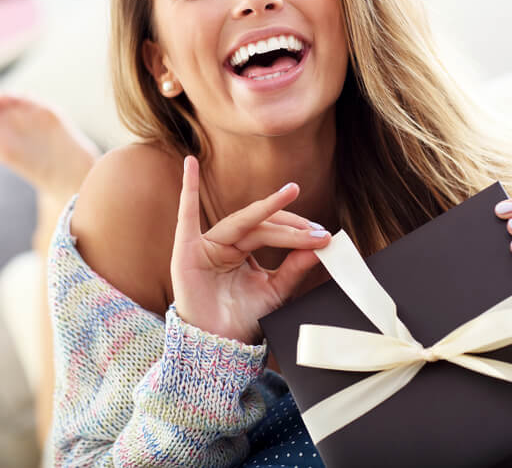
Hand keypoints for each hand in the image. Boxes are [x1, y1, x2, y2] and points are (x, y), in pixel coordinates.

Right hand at [171, 156, 330, 343]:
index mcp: (242, 249)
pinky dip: (188, 187)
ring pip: (242, 222)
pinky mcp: (187, 249)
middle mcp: (225, 242)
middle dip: (291, 227)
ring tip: (291, 195)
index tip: (324, 237)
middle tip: (317, 232)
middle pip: (261, 225)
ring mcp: (205, 243)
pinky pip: (186, 214)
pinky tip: (191, 164)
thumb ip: (294, 268)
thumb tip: (320, 246)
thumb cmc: (242, 320)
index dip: (298, 233)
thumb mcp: (276, 291)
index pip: (272, 231)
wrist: (218, 346)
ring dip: (269, 211)